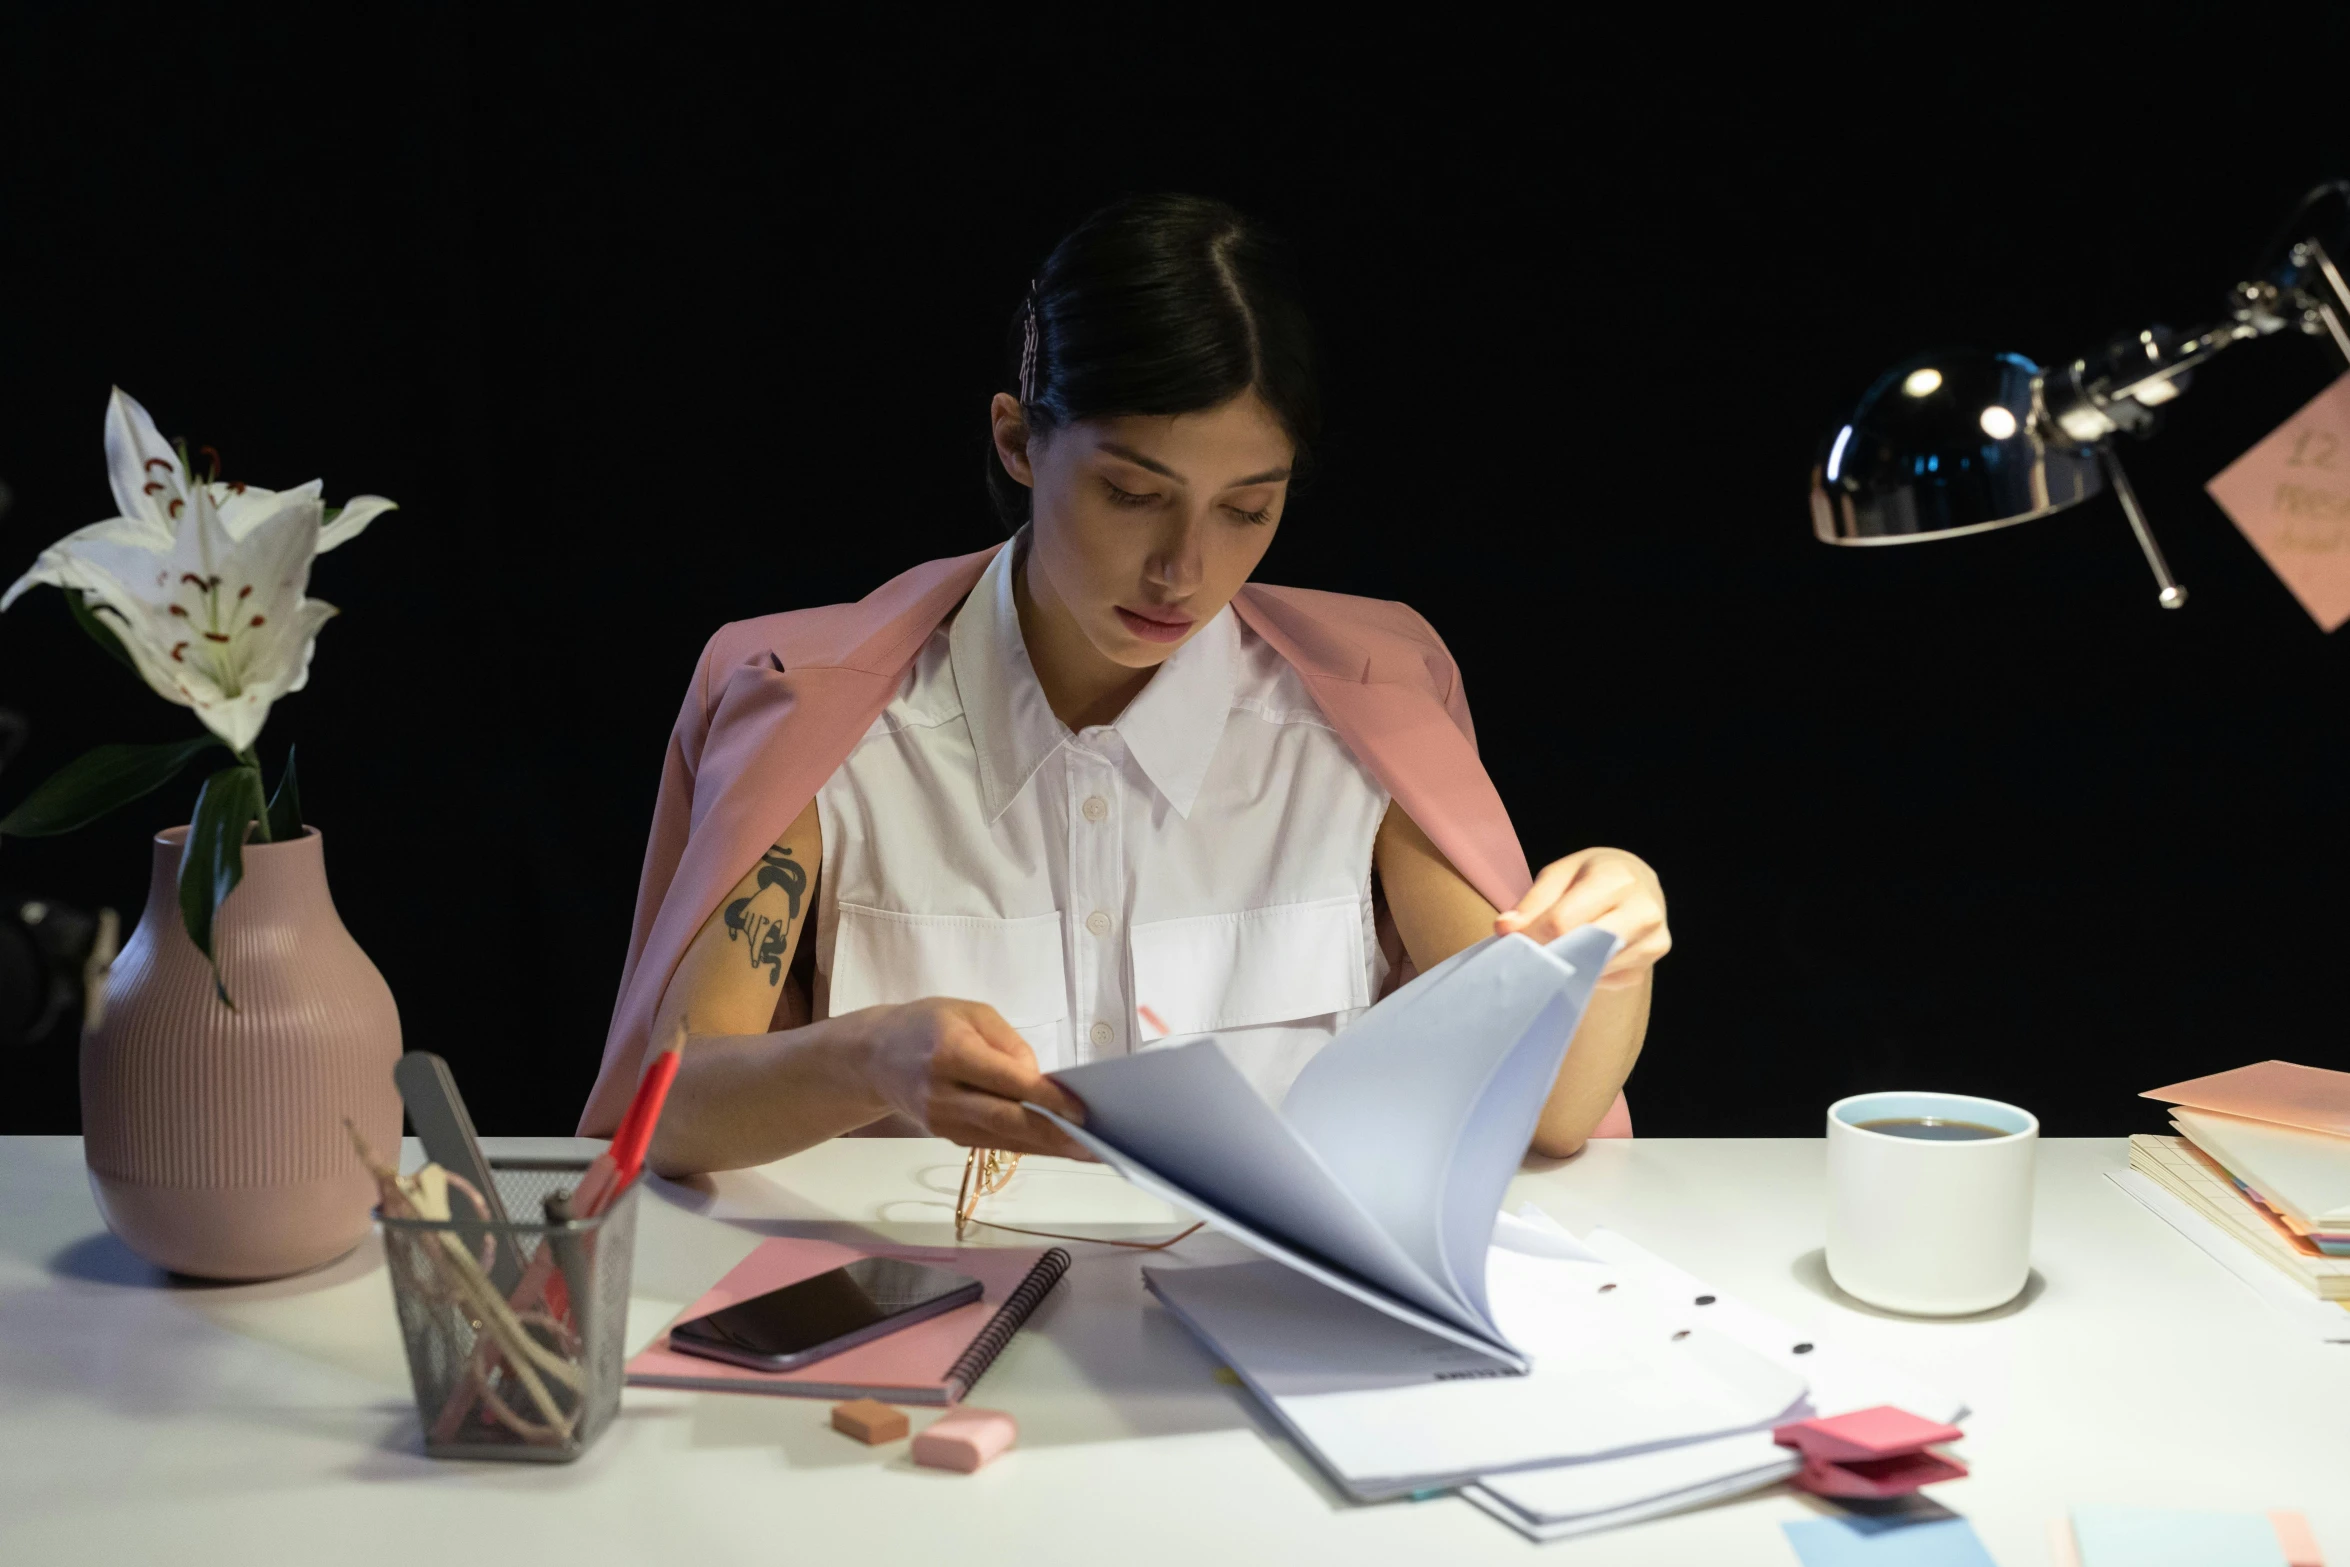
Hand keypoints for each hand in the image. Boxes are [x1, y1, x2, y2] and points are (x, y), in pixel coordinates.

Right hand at [857, 998, 1091, 1157]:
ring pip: (1003, 1139)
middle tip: (1093, 1145)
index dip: (1046, 1099)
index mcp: (950, 1054)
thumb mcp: (971, 1013)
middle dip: (1054, 1135)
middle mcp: (943, 1094)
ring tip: (1088, 1152)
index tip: (1081, 1110)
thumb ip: (1009, 1044)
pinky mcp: (947, 1137)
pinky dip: (1027, 1145)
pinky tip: (1057, 1146)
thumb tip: (1040, 1081)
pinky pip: (994, 1143)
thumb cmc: (928, 1024)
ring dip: (1047, 1148)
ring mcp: (942, 1122)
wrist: (874, 1057)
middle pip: (1006, 1121)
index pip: (1006, 1082)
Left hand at [1494, 847, 1669, 989]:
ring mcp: (1650, 945)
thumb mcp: (1561, 873)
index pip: (1563, 921)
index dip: (1531, 936)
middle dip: (1547, 954)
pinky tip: (1579, 958)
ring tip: (1552, 952)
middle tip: (1526, 952)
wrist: (1639, 884)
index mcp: (1618, 880)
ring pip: (1590, 970)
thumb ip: (1533, 901)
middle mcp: (1643, 913)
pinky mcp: (1644, 971)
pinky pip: (1601, 982)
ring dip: (1564, 967)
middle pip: (1581, 949)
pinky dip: (1582, 974)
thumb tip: (1505, 929)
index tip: (1510, 939)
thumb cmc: (1593, 875)